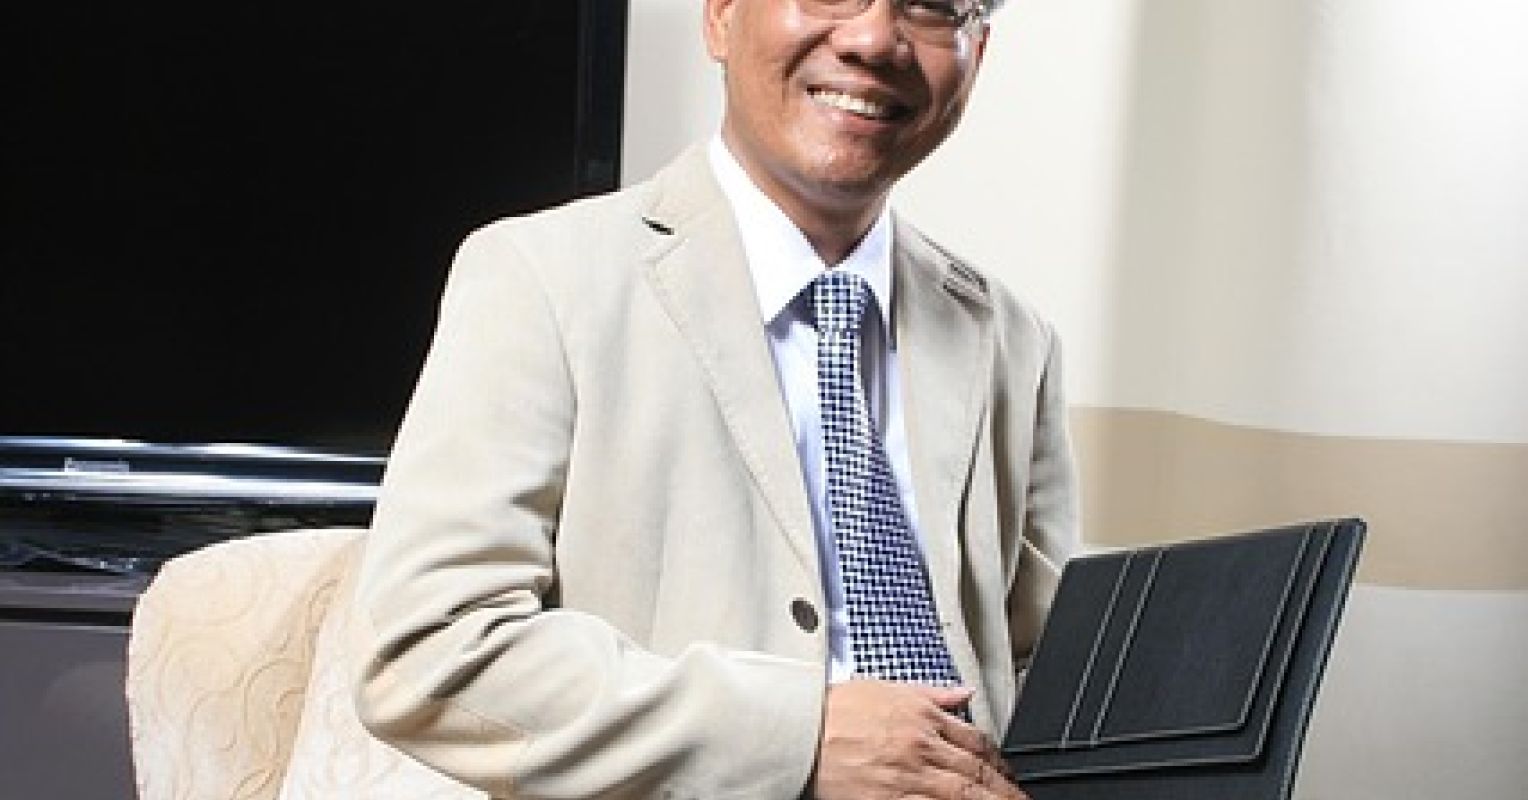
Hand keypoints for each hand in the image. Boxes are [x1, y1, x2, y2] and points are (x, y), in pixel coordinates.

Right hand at [811, 679, 1029, 799]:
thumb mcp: (887, 689)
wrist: (798, 730)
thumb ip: (932, 694)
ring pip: (964, 794)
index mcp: (923, 717)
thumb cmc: (833, 710)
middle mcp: (922, 746)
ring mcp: (908, 775)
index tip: (1008, 775)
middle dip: (1006, 790)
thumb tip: (963, 694)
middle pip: (977, 771)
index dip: (999, 762)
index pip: (976, 741)